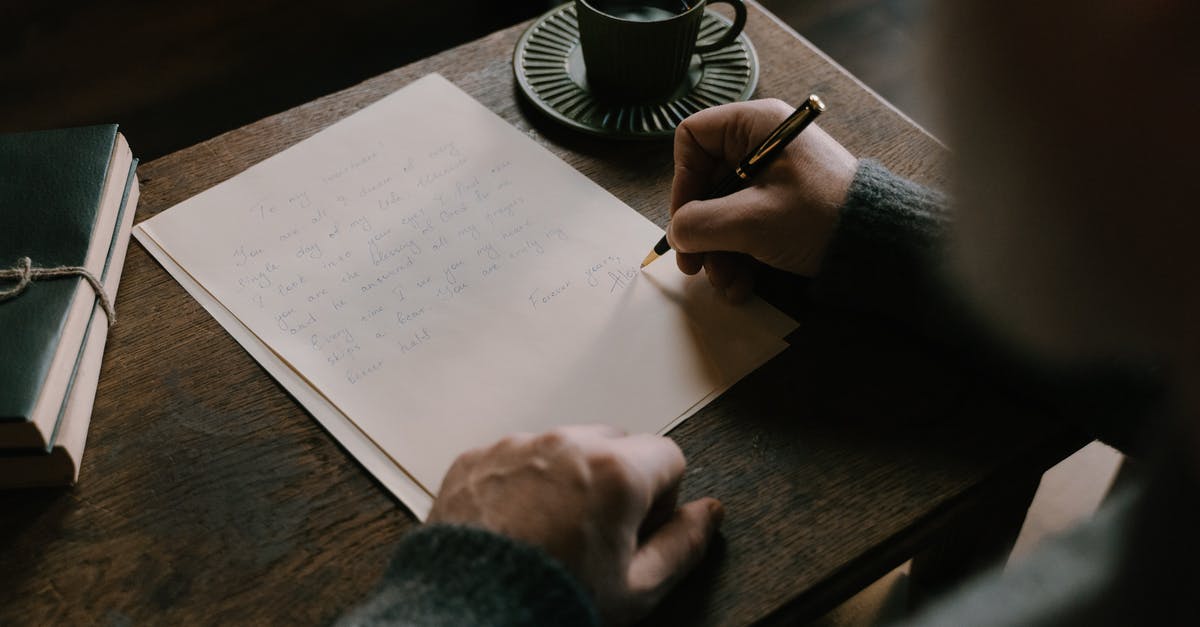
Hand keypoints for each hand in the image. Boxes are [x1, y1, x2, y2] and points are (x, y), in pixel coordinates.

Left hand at [428, 425, 722, 625]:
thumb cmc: (551, 602)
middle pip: (616, 443)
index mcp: (615, 471)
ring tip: (551, 533)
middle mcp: (566, 444)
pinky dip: (522, 482)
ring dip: (569, 477)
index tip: (637, 530)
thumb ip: (684, 545)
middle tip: (596, 534)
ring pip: (564, 446)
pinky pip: (517, 456)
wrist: (468, 615)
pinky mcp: (476, 458)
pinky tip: (516, 527)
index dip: (662, 498)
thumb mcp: (637, 590)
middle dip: (616, 479)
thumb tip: (709, 514)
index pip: (668, 455)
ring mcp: (516, 447)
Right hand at [668, 99, 857, 299]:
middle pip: (705, 182)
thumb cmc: (818, 217)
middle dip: (700, 230)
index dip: (682, 181)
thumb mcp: (750, 221)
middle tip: (694, 266)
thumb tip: (676, 233)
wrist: (878, 244)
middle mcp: (761, 144)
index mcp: (754, 126)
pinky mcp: (784, 205)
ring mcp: (774, 176)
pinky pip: (746, 224)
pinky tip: (741, 286)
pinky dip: (739, 255)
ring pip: (724, 210)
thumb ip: (700, 224)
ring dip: (718, 252)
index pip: (693, 138)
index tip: (686, 220)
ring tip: (726, 284)